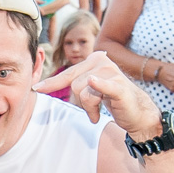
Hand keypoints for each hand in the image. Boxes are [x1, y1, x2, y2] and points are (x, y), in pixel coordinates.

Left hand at [36, 50, 161, 135]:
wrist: (136, 111)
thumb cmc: (111, 100)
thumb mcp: (90, 88)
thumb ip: (73, 83)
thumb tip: (42, 85)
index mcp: (94, 60)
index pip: (67, 74)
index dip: (52, 83)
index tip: (37, 88)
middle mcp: (102, 62)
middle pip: (74, 86)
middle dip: (80, 102)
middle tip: (92, 109)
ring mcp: (111, 72)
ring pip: (84, 93)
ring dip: (90, 108)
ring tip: (99, 111)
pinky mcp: (119, 86)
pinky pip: (102, 86)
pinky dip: (98, 85)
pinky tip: (94, 82)